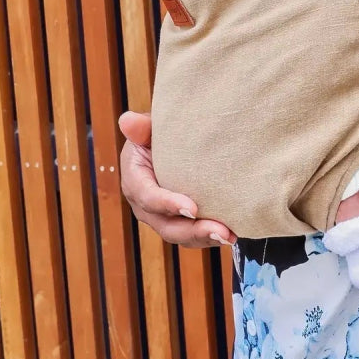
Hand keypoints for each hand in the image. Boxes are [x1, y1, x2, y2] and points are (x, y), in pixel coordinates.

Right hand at [118, 111, 236, 247]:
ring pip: (180, 235)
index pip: (148, 196)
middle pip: (166, 225)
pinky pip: (191, 234)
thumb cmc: (158, 132)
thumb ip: (142, 127)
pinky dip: (209, 236)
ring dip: (205, 238)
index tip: (192, 209)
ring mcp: (160, 215)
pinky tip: (231, 234)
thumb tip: (126, 120)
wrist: (167, 141)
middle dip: (193, 231)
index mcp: (135, 179)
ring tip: (229, 236)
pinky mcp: (176, 220)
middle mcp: (144, 204)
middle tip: (221, 231)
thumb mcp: (149, 127)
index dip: (168, 204)